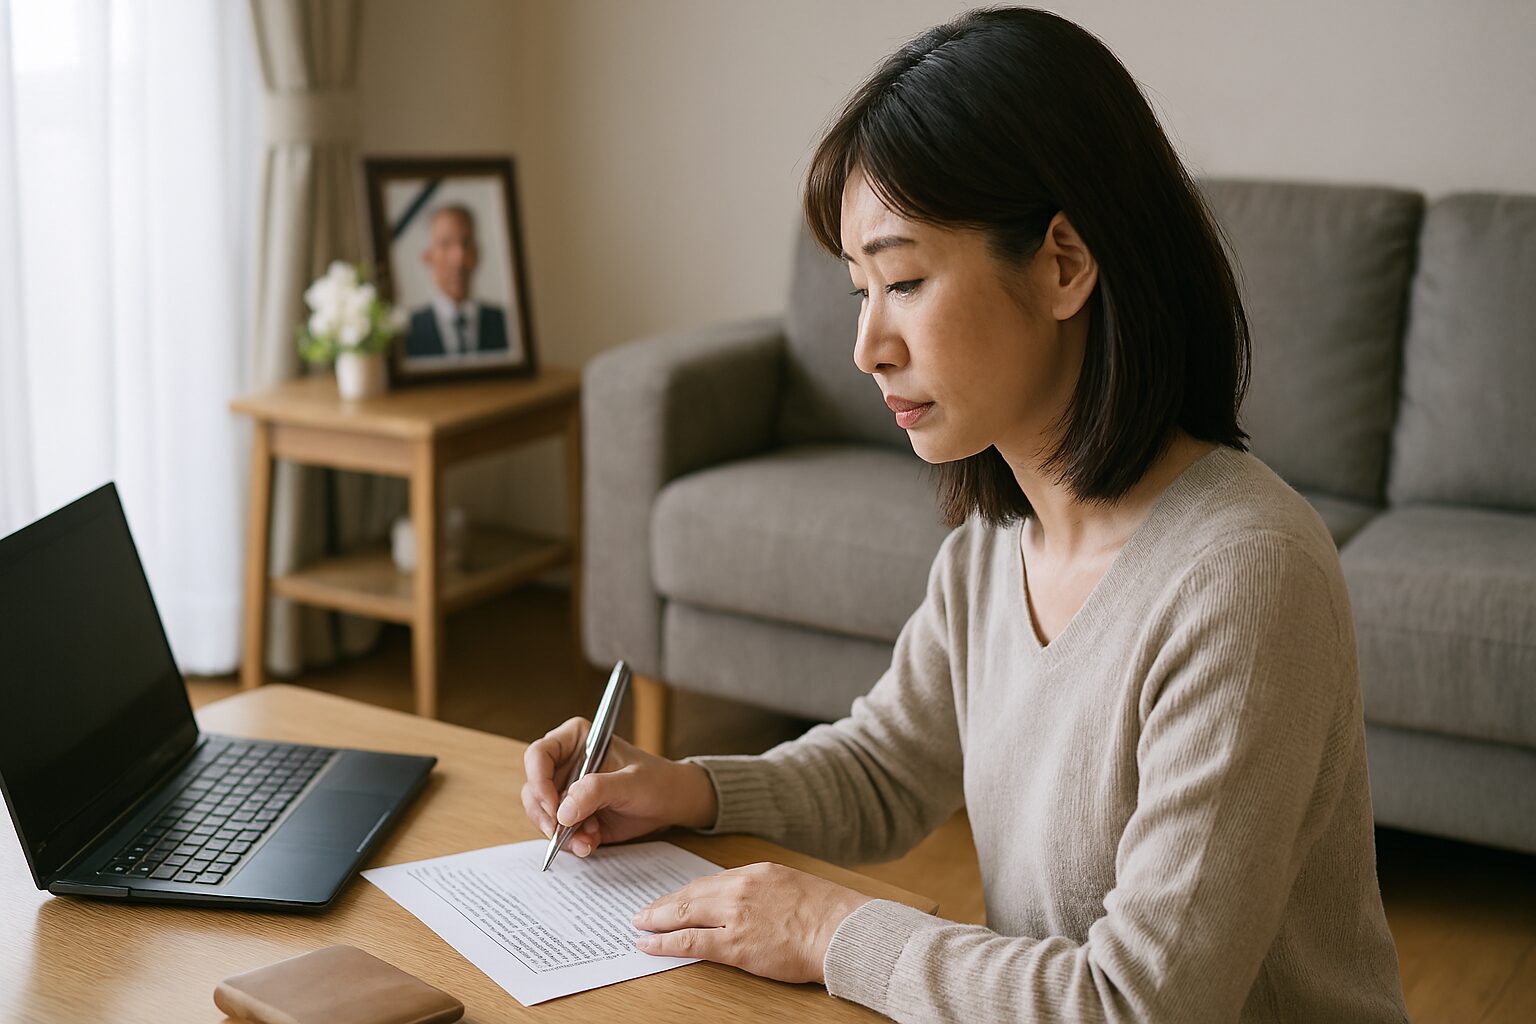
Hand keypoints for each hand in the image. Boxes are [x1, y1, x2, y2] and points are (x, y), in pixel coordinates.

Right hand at [520, 716, 717, 855]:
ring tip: (588, 839)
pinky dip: (571, 842)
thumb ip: (596, 791)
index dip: (538, 781)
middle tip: (562, 832)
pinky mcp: (573, 815)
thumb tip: (562, 812)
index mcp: (575, 740)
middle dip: (547, 815)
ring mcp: (566, 791)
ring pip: (542, 815)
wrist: (670, 803)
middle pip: (533, 789)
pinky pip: (558, 832)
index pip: (538, 755)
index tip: (552, 806)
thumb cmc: (656, 781)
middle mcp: (565, 764)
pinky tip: (592, 842)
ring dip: (561, 833)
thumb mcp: (630, 783)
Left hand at [629, 862, 872, 983]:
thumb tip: (747, 903)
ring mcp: (736, 915)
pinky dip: (664, 943)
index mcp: (756, 872)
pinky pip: (689, 942)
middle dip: (663, 904)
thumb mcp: (793, 887)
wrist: (844, 931)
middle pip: (691, 894)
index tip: (673, 898)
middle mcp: (741, 888)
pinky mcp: (735, 944)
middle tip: (643, 911)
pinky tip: (648, 945)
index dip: (687, 893)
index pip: (710, 881)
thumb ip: (765, 891)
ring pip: (684, 914)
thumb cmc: (829, 913)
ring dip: (657, 920)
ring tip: (639, 925)